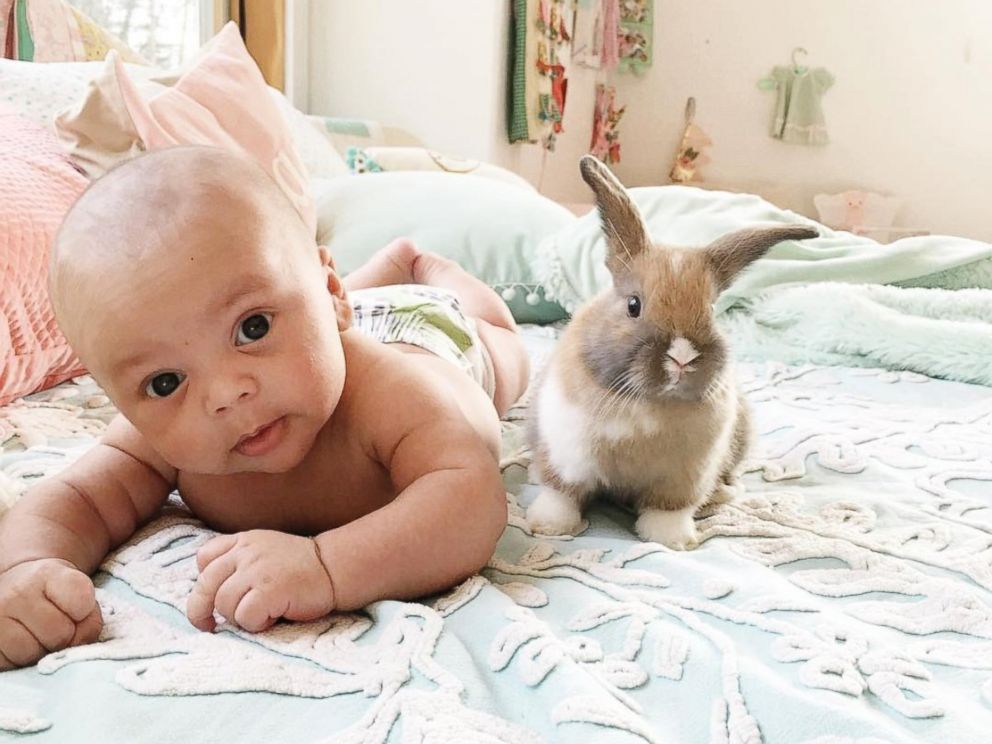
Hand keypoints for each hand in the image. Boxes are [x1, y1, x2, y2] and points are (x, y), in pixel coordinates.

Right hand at [0, 559, 101, 669]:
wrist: (12, 587)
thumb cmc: (53, 594)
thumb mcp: (77, 591)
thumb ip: (89, 617)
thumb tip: (78, 645)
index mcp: (46, 574)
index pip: (81, 602)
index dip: (85, 612)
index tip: (76, 608)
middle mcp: (16, 594)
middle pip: (60, 635)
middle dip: (65, 636)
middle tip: (55, 624)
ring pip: (34, 655)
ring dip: (41, 651)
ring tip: (36, 633)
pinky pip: (13, 665)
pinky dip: (21, 660)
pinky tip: (20, 642)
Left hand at [186, 530, 334, 632]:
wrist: (333, 568)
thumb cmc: (301, 567)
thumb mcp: (265, 550)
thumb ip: (240, 561)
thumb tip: (212, 595)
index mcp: (243, 541)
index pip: (204, 558)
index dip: (204, 582)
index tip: (211, 598)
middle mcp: (246, 552)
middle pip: (206, 586)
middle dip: (200, 611)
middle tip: (208, 627)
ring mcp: (256, 570)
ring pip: (224, 605)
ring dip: (238, 618)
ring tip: (261, 614)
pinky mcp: (268, 590)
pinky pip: (244, 617)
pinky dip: (254, 625)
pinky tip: (271, 618)